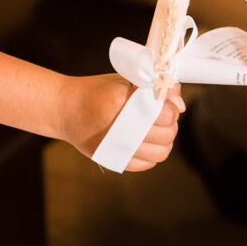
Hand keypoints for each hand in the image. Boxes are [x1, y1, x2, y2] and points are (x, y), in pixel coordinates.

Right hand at [59, 74, 182, 170]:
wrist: (66, 110)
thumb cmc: (97, 92)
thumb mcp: (125, 81)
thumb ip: (155, 88)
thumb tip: (180, 104)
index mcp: (120, 102)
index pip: (164, 113)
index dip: (170, 107)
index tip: (164, 102)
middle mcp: (117, 128)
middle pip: (167, 134)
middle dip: (170, 123)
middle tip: (162, 114)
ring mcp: (115, 148)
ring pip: (162, 152)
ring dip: (165, 139)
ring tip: (157, 128)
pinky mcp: (113, 161)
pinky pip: (148, 164)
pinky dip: (153, 153)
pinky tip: (146, 140)